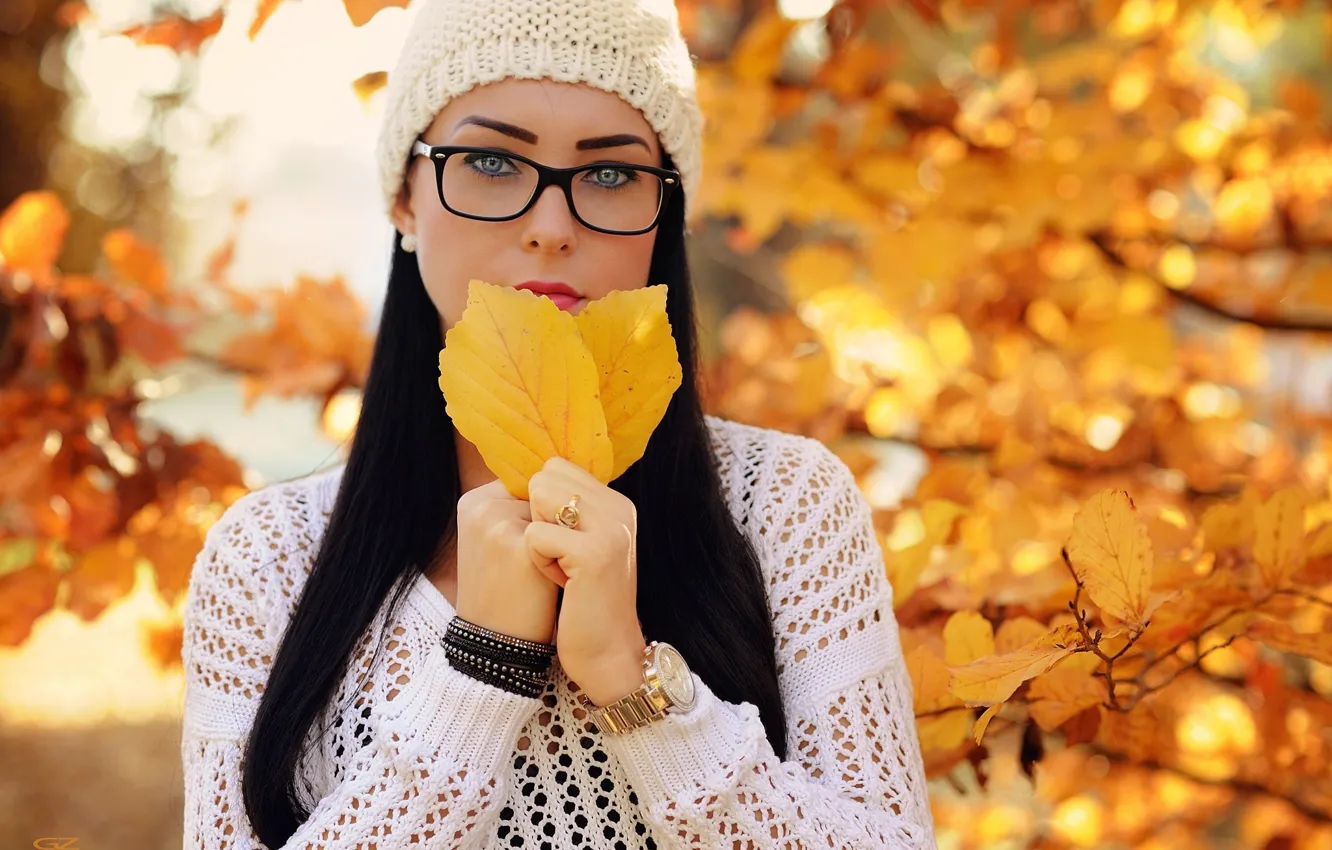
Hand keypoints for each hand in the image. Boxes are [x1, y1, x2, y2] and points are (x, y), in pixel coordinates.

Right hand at [454, 478, 559, 642]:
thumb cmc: (506, 590)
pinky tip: (555, 579)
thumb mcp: (499, 540)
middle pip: (544, 494)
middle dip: (555, 523)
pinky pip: (562, 534)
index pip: (531, 485)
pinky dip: (567, 555)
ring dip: (563, 536)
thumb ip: (521, 508)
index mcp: (474, 500)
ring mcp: (498, 523)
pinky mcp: (519, 545)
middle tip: (539, 561)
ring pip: (555, 512)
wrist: (499, 643)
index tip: (544, 541)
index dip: (546, 513)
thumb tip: (567, 480)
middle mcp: (482, 505)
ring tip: (545, 570)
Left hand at [525, 458, 647, 704]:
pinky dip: (538, 562)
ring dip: (536, 537)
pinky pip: (535, 536)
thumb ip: (567, 510)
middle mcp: (618, 508)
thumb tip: (527, 478)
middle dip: (536, 517)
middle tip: (560, 557)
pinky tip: (562, 583)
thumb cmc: (584, 602)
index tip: (562, 544)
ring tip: (561, 568)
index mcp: (616, 502)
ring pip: (538, 498)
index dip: (541, 504)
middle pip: (544, 477)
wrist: (608, 655)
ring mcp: (610, 528)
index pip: (556, 467)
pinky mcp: (594, 553)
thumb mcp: (582, 546)